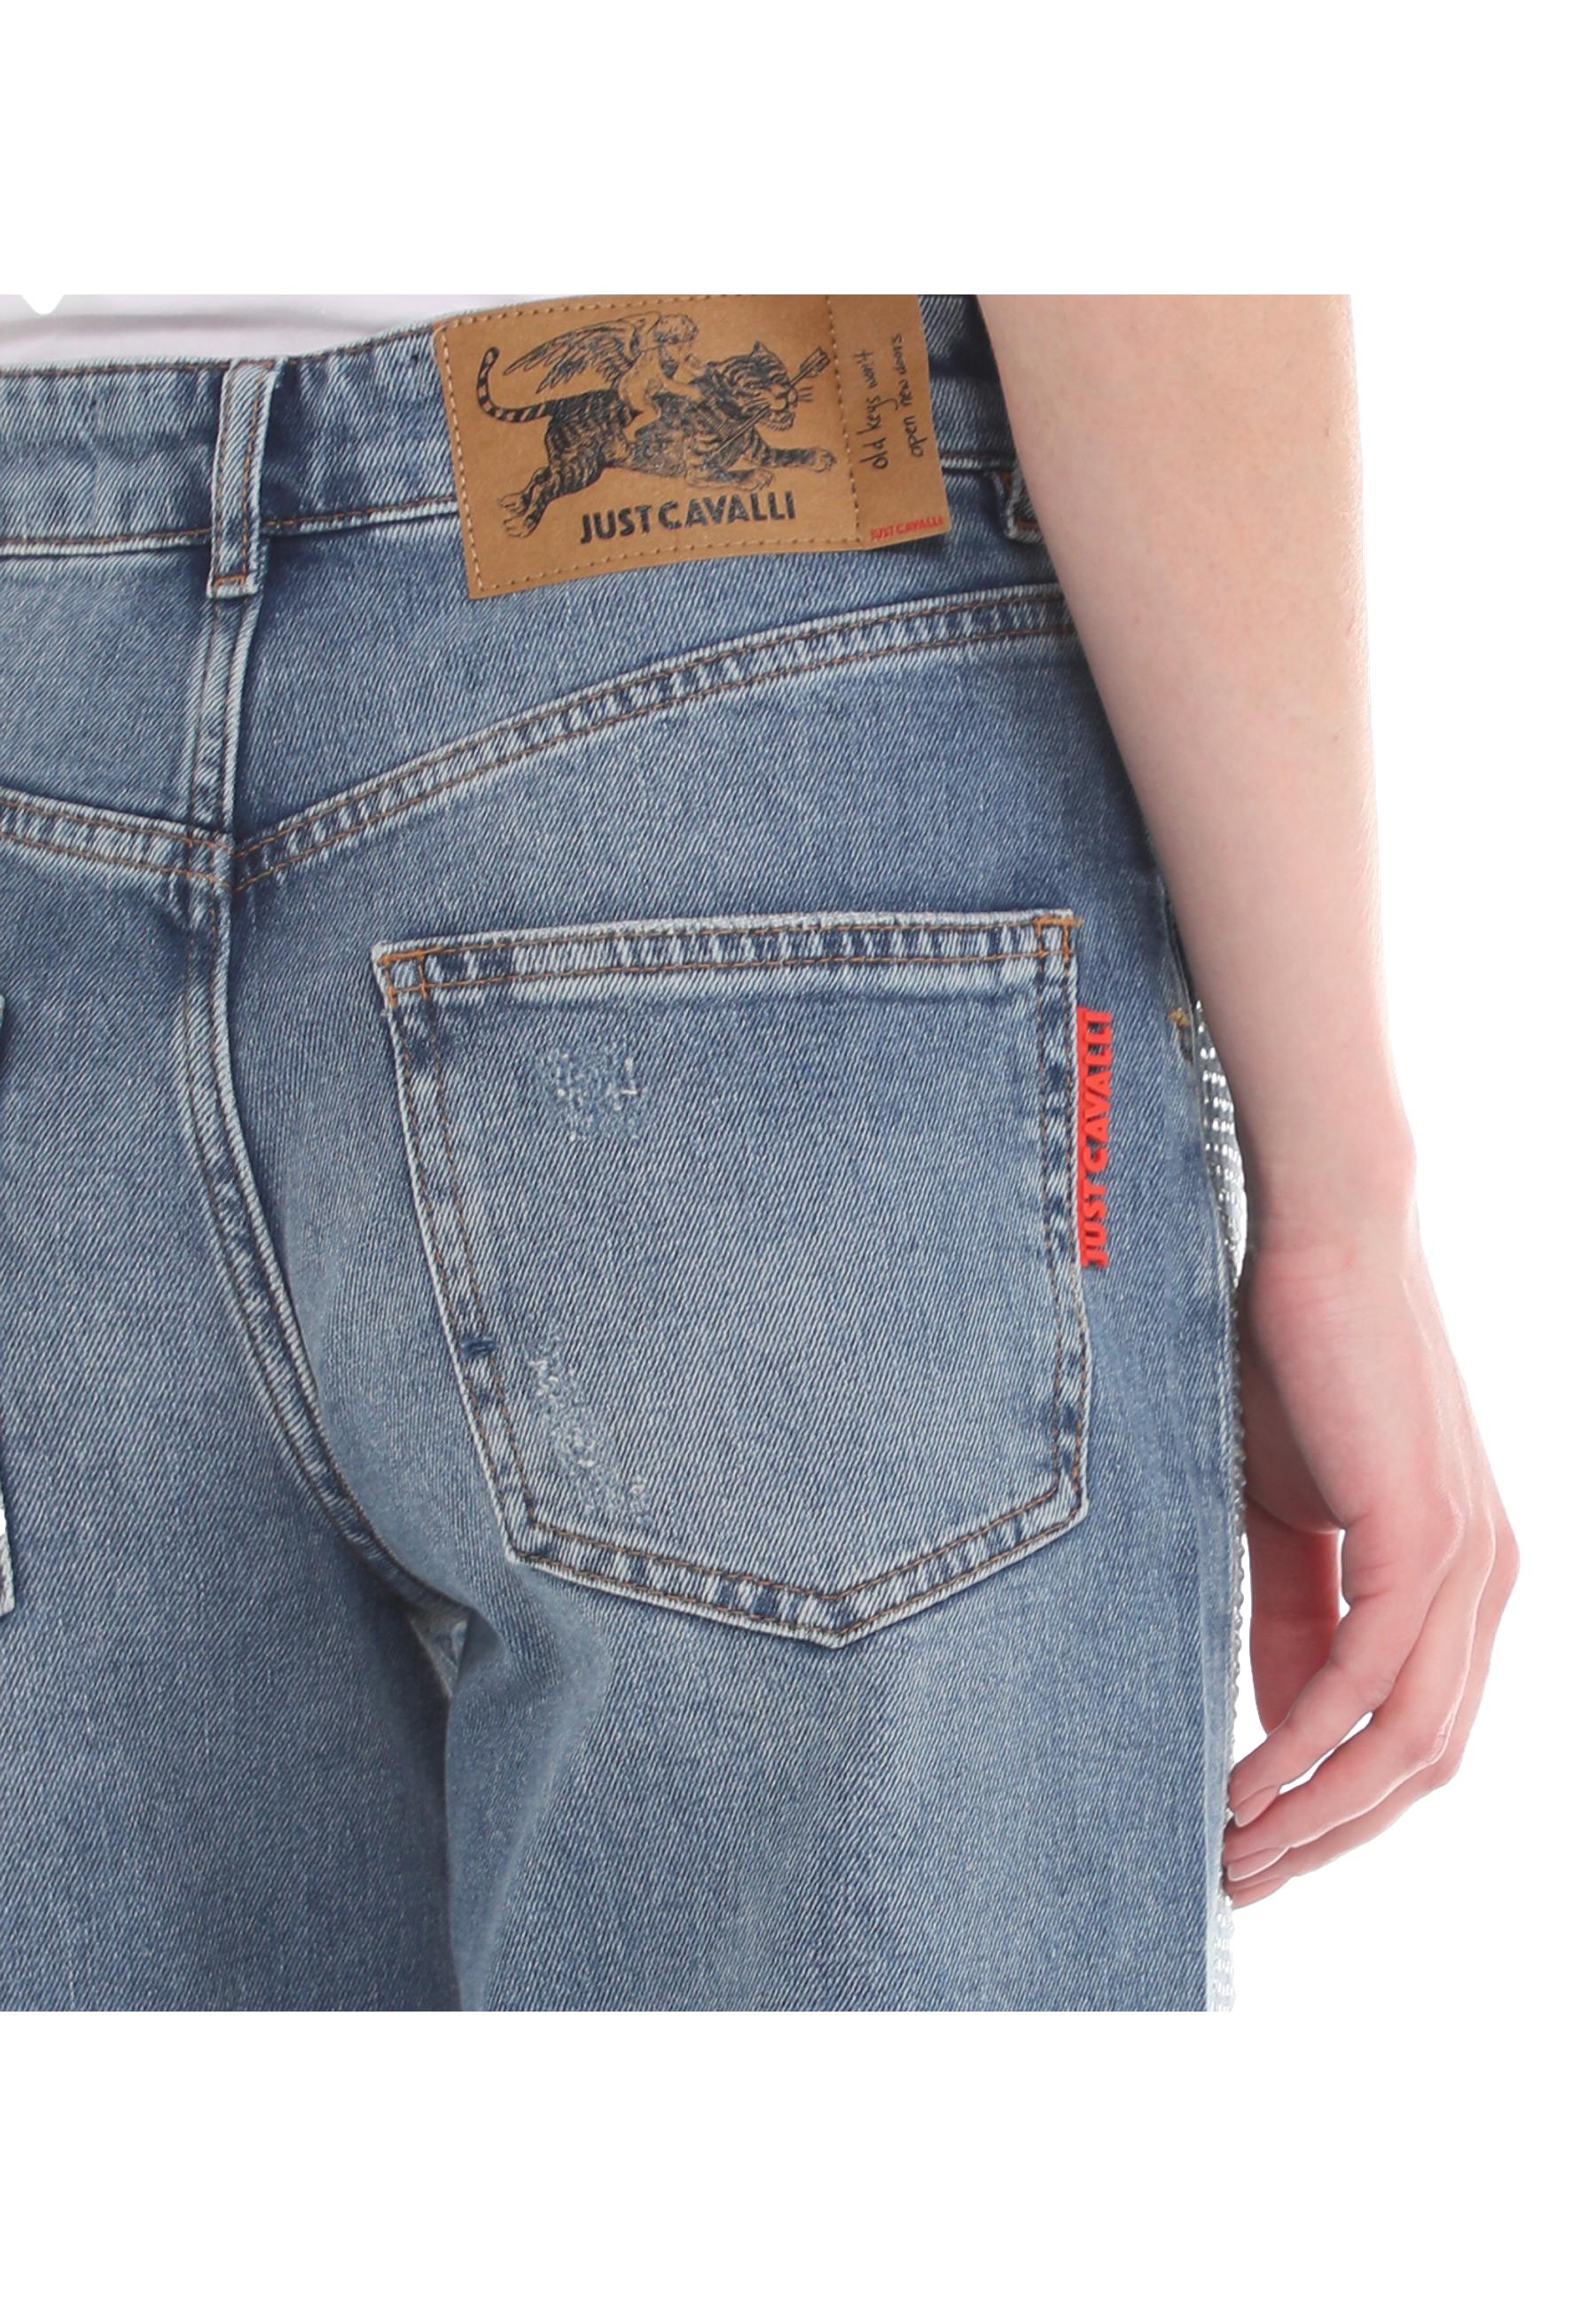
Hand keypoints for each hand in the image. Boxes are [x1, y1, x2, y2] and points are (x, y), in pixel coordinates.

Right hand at [1222, 1209, 1516, 1903]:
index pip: (1417, 1735)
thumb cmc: (1296, 1364)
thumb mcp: (1284, 1518)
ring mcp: (1468, 1562)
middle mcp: (1486, 1585)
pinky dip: (1309, 1745)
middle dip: (1332, 1836)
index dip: (1341, 1807)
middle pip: (1425, 1761)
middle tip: (1240, 1882)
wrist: (1318, 1238)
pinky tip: (1248, 1781)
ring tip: (1236, 1854)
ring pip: (1409, 1740)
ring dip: (1320, 1813)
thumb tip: (1283, 1728)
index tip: (1258, 1851)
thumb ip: (1296, 1619)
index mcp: (1462, 1581)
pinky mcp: (1427, 1534)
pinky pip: (1372, 1678)